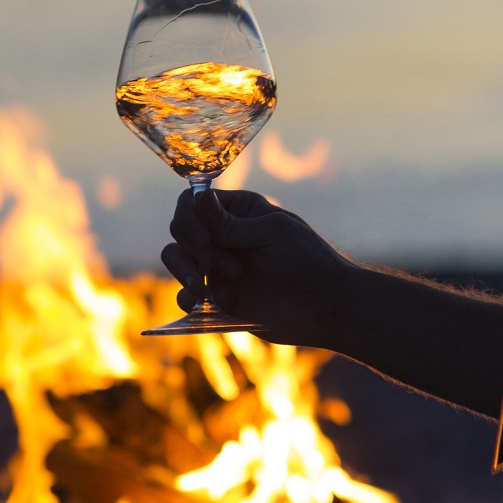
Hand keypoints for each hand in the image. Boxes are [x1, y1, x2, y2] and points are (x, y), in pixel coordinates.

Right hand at [162, 188, 356, 344]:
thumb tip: (197, 196)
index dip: (190, 217)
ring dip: (182, 269)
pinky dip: (184, 298)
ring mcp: (217, 267)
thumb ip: (231, 223)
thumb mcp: (272, 234)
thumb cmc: (309, 262)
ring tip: (201, 289)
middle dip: (192, 245)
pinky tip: (197, 302)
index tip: (205, 238)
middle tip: (217, 262)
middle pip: (181, 228)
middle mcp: (223, 236)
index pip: (195, 203)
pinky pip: (185, 295)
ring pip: (176, 258)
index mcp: (238, 211)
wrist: (325, 307)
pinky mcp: (217, 297)